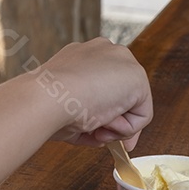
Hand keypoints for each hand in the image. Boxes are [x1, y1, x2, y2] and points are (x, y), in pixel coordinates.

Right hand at [32, 38, 152, 149]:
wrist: (46, 97)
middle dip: (115, 121)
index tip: (97, 132)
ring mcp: (122, 61)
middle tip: (101, 137)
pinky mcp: (137, 77)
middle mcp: (104, 52)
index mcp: (83, 55)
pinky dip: (126, 129)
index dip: (103, 112)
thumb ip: (88, 114)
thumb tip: (105, 135)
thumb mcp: (67, 106)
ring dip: (116, 126)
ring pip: (131, 105)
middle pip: (121, 94)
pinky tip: (104, 121)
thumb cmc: (47, 104)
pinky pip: (142, 115)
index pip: (104, 85)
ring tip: (94, 125)